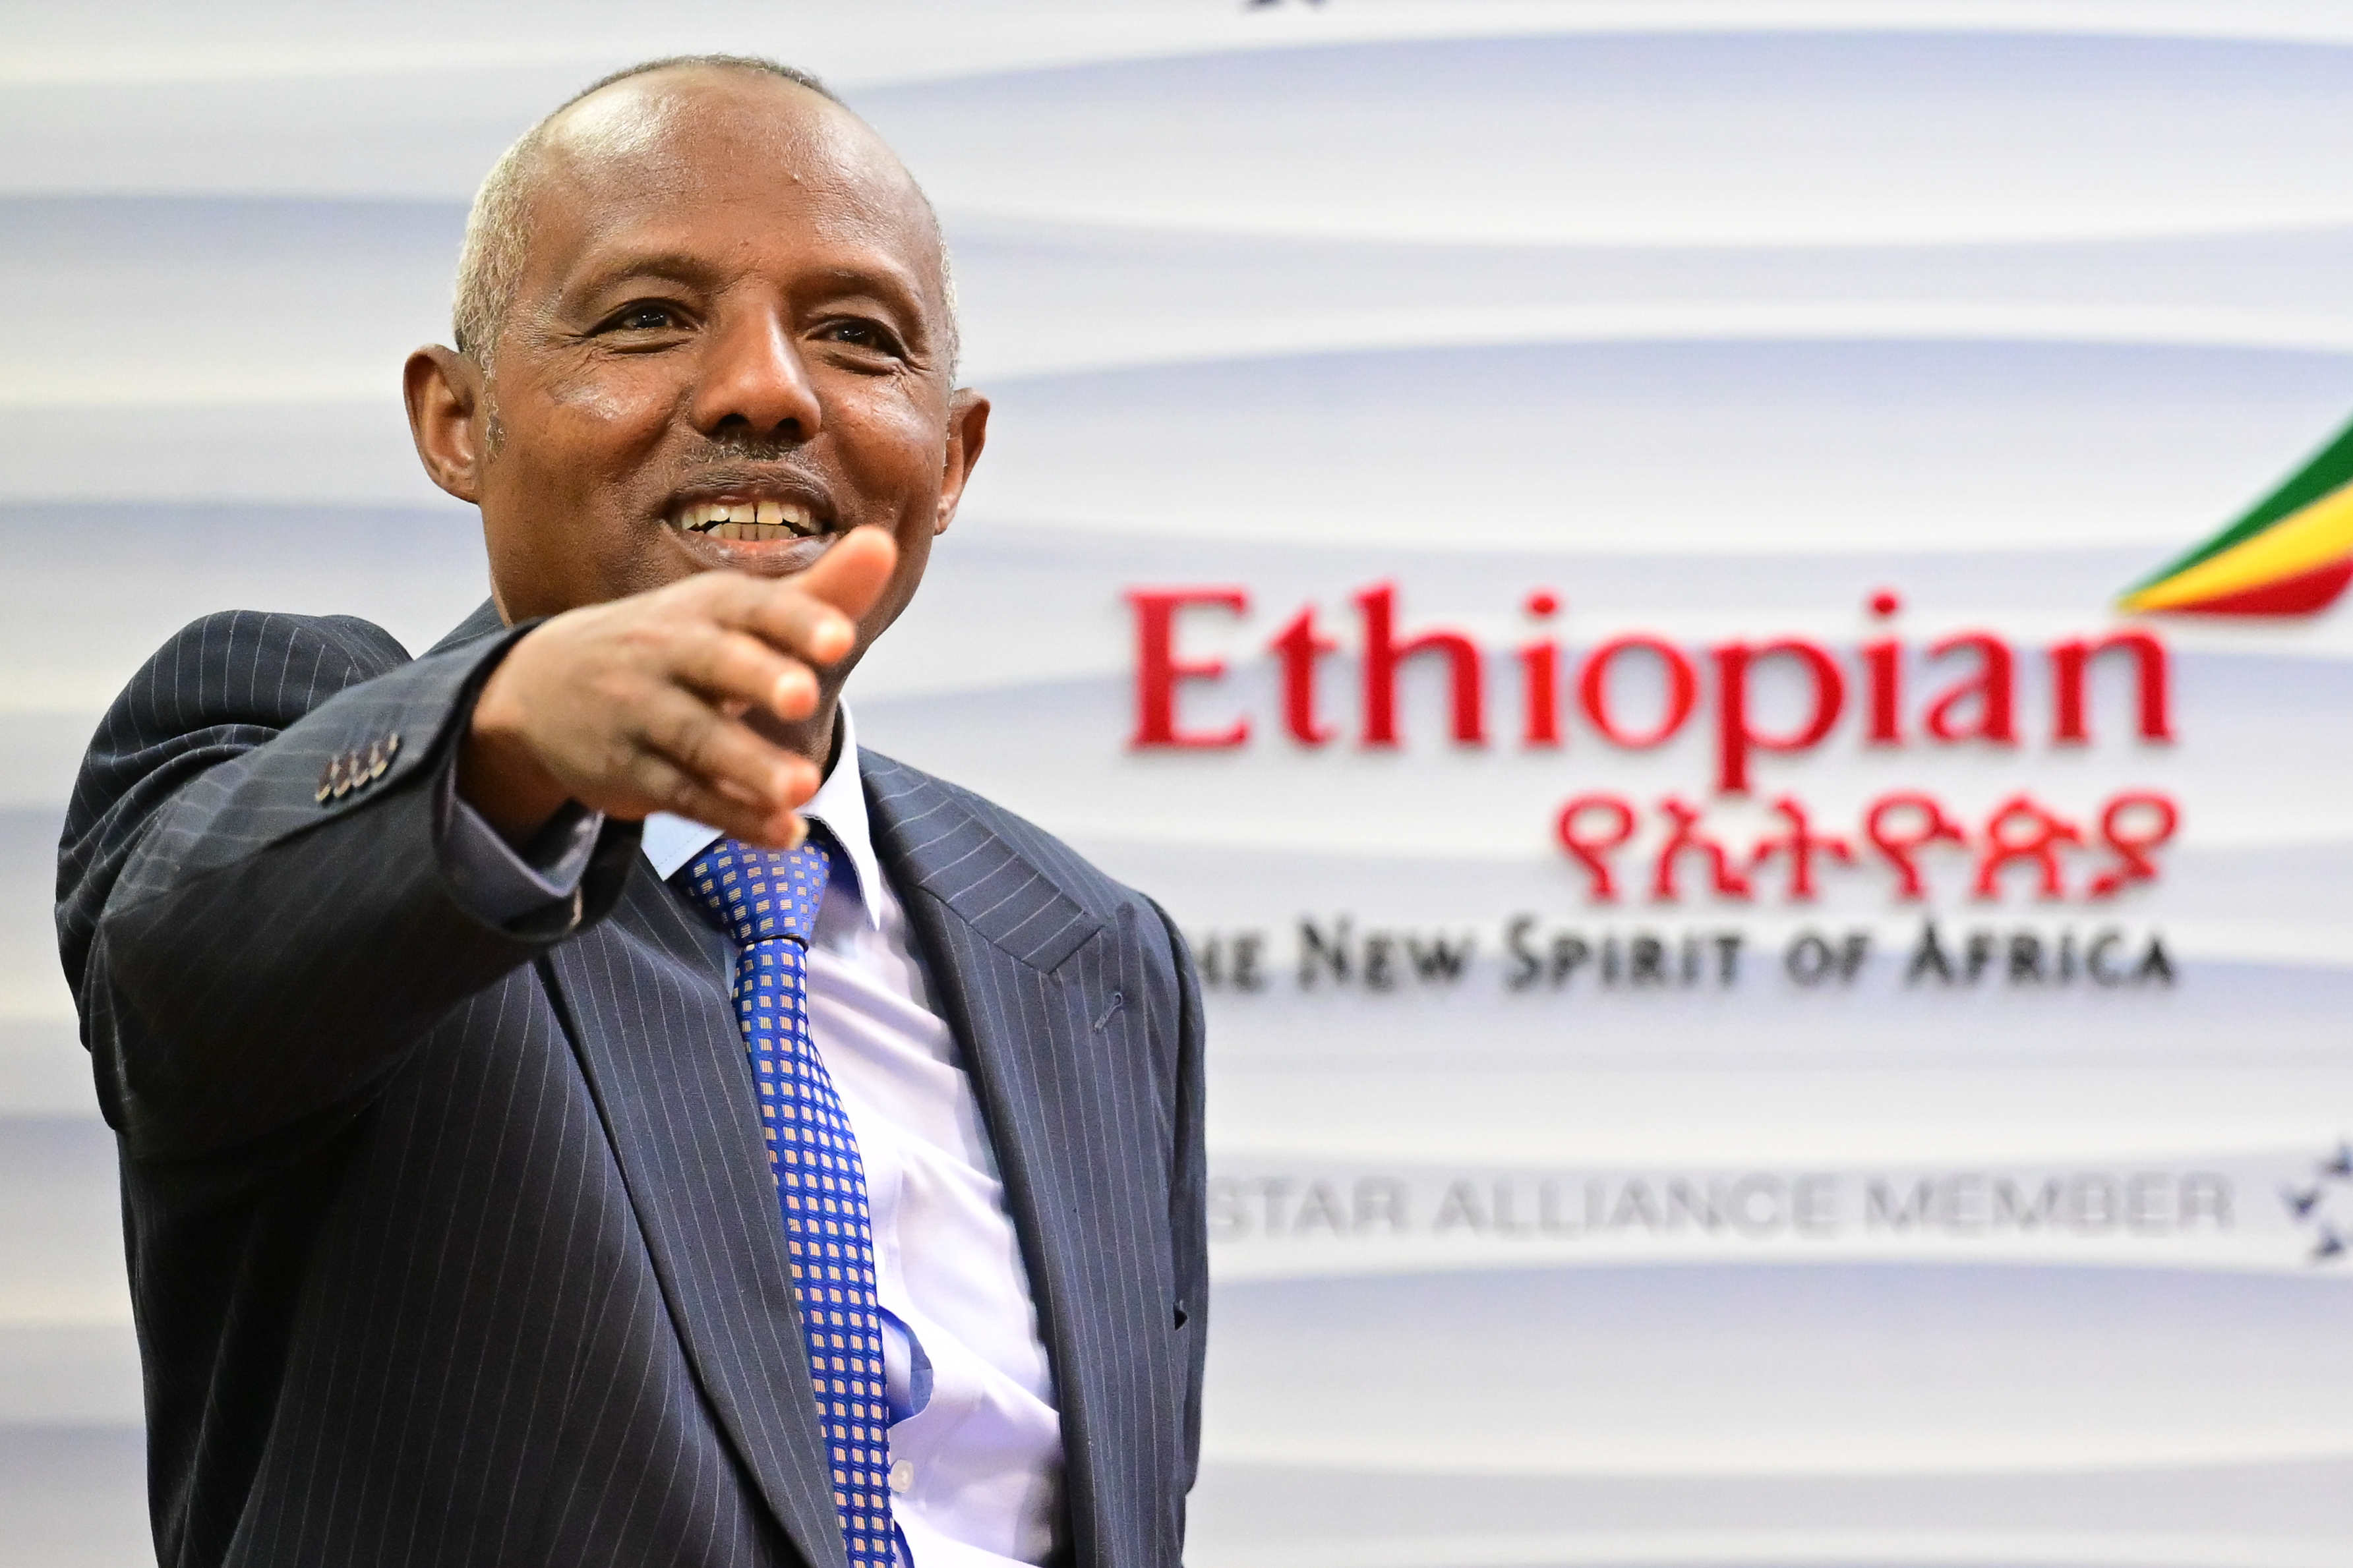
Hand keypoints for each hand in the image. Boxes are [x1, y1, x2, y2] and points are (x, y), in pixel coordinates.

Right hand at [459, 528, 897, 849]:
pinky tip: (784, 834)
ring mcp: (642, 712)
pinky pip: (683, 796)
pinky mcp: (629, 771)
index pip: (754, 607)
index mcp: (706, 607)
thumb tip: (885, 545)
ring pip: (697, 738)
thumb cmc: (676, 642)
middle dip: (759, 677)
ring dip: (750, 764)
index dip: (797, 620)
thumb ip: (818, 592)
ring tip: (805, 787)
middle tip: (806, 696)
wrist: (544, 684)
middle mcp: (668, 652)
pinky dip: (733, 818)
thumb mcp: (737, 613)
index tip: (843, 638)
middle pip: (714, 662)